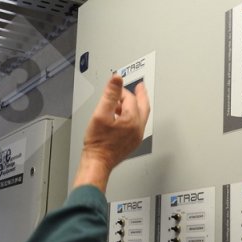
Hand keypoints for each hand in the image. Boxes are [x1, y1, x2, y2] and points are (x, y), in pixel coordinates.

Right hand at [73, 75, 150, 191]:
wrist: (97, 162)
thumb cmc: (97, 143)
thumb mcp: (100, 114)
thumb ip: (110, 95)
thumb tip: (117, 78)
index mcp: (132, 120)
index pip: (130, 98)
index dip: (121, 92)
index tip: (113, 90)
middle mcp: (138, 128)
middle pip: (144, 106)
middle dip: (141, 95)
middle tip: (141, 87)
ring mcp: (136, 136)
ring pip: (141, 116)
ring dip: (135, 106)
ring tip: (125, 102)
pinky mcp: (133, 142)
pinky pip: (137, 126)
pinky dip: (133, 117)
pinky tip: (123, 118)